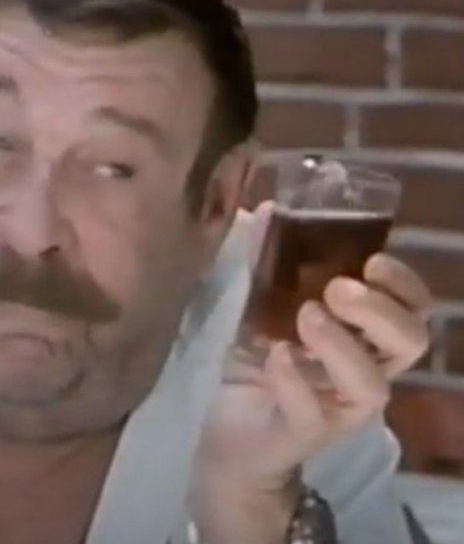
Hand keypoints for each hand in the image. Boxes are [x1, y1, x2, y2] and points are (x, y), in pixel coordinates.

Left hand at [191, 202, 432, 542]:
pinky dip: (295, 380)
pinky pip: (313, 413)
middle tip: (338, 288)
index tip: (373, 260)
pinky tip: (275, 356)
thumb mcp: (260, 306)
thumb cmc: (259, 362)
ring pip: (371, 386)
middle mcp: (365, 372)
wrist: (229, 431)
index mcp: (365, 337)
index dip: (404, 284)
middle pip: (409, 343)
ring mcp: (338, 408)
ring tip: (306, 316)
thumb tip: (265, 208)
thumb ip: (267, 261)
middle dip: (380, 310)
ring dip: (342, 345)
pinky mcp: (304, 434)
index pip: (413, 309)